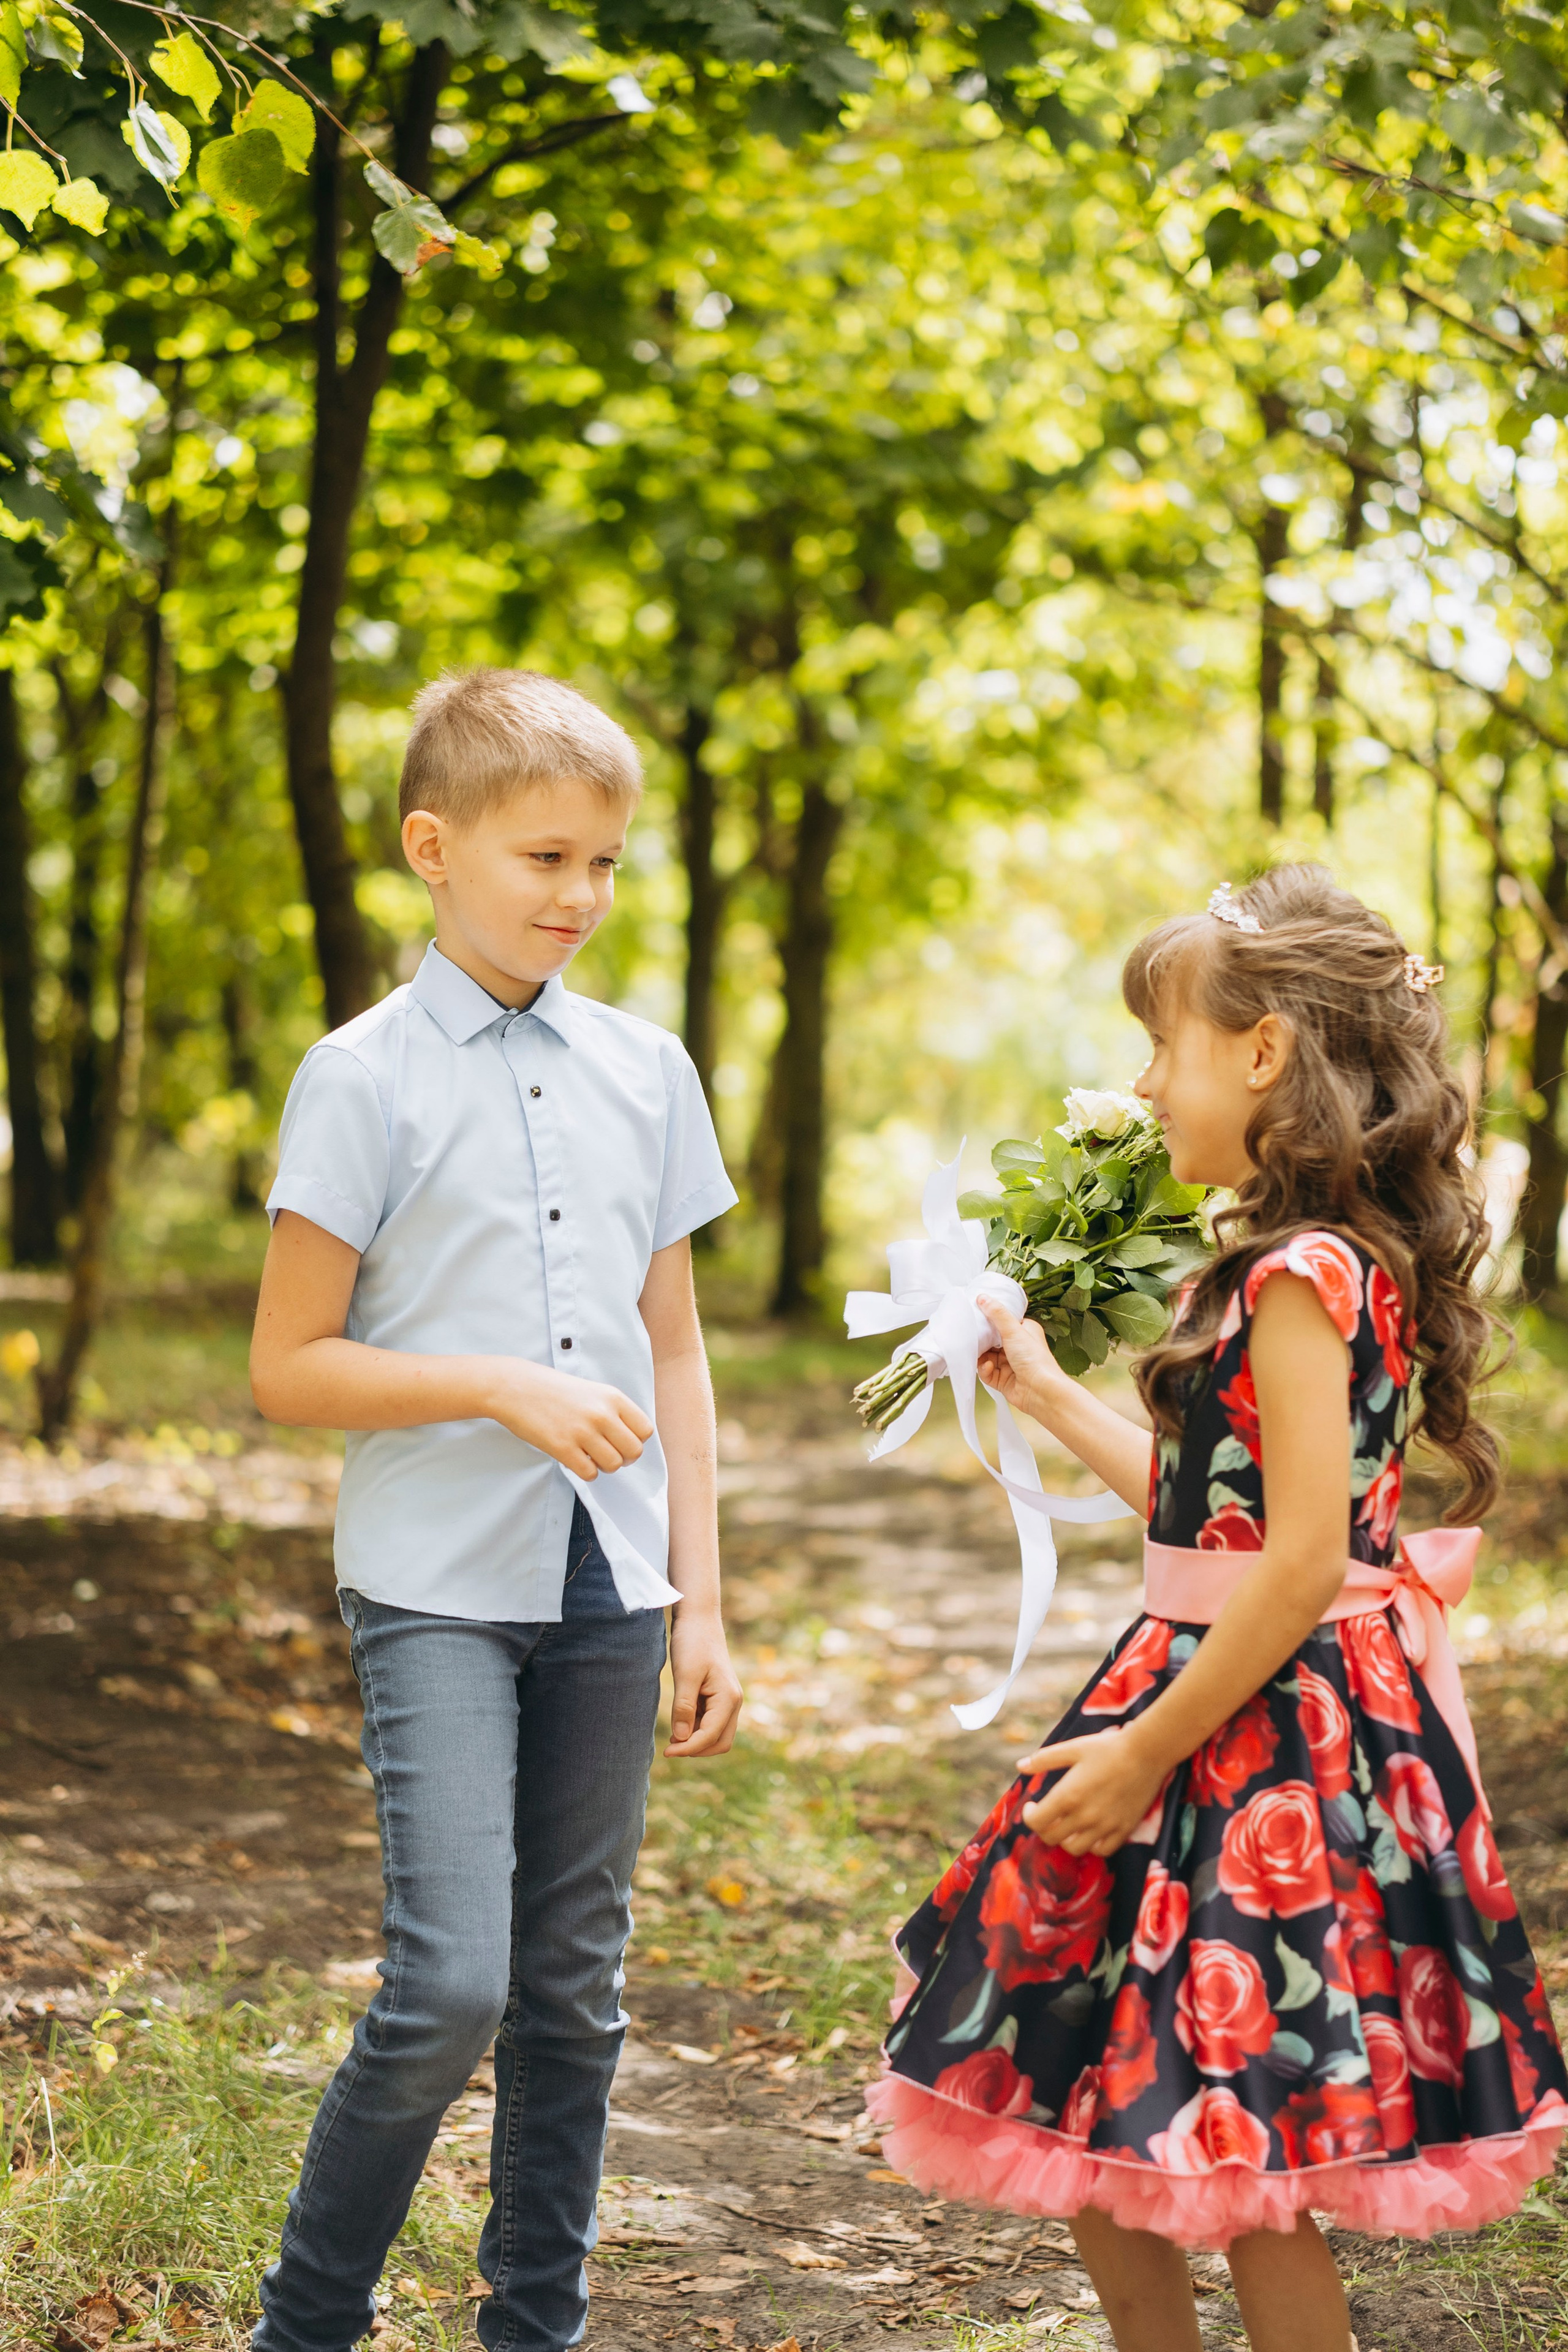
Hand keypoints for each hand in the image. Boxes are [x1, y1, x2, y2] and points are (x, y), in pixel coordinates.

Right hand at [486, 1360, 652, 1477]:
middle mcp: (602, 1414)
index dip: (636, 1441)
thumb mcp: (592, 1391)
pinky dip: (586, 1472)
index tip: (622, 1441)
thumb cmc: (553, 1390)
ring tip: (589, 1455)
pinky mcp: (563, 1448)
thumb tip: (630, 1439)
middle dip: (624, 1458)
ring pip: (613, 1465)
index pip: (645, 1431)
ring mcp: (582, 1431)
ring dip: (603, 1466)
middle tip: (608, 1454)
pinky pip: (590, 1473)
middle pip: (634, 1452)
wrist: (516, 1387)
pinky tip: (575, 1459)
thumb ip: (613, 1411)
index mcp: (612, 1397)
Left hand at [665, 1610, 743, 1756]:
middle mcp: (733, 1702)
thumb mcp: (685, 1675)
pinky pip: (711, 1721)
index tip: (666, 1751)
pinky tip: (679, 1721)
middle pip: (720, 1742)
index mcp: (729, 1698)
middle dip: (696, 1749)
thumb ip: (683, 1708)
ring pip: (716, 1734)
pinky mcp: (718, 1696)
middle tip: (670, 1746)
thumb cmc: (692, 1642)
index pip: (710, 1736)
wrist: (699, 1618)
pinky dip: (696, 1728)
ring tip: (673, 1735)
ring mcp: (728, 1699)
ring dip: (696, 1740)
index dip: (688, 1748)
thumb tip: (681, 1738)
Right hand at [977, 1293, 1067, 1416]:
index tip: (975, 1316)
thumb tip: (983, 1298)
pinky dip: (985, 1370)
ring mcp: (1009, 1365)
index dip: (989, 1320)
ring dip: (981, 1356)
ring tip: (980, 1355)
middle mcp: (1017, 1348)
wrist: (1041, 1391)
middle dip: (981, 1340)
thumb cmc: (1034, 1360)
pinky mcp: (1002, 1380)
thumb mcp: (1014, 1330)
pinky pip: (987, 1372)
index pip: (1002, 1322)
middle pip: (991, 1340)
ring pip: (986, 1357)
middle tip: (972, 1337)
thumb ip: (997, 1314)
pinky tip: (989, 1368)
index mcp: (1024, 1332)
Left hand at [1019, 1728, 1168, 1857]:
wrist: (1146, 1752)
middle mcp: (1084, 1816)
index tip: (1032, 1806)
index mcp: (1068, 1795)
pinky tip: (1090, 1831)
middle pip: (1051, 1838)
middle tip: (1048, 1815)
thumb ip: (1044, 1760)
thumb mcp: (1072, 1748)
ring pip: (1075, 1849)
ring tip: (1068, 1824)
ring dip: (1066, 1839)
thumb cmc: (1107, 1747)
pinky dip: (1092, 1845)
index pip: (1036, 1822)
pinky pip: (1102, 1850)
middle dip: (1044, 1828)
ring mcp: (1105, 1826)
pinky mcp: (1124, 1830)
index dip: (1029, 1816)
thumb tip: (1020, 1767)